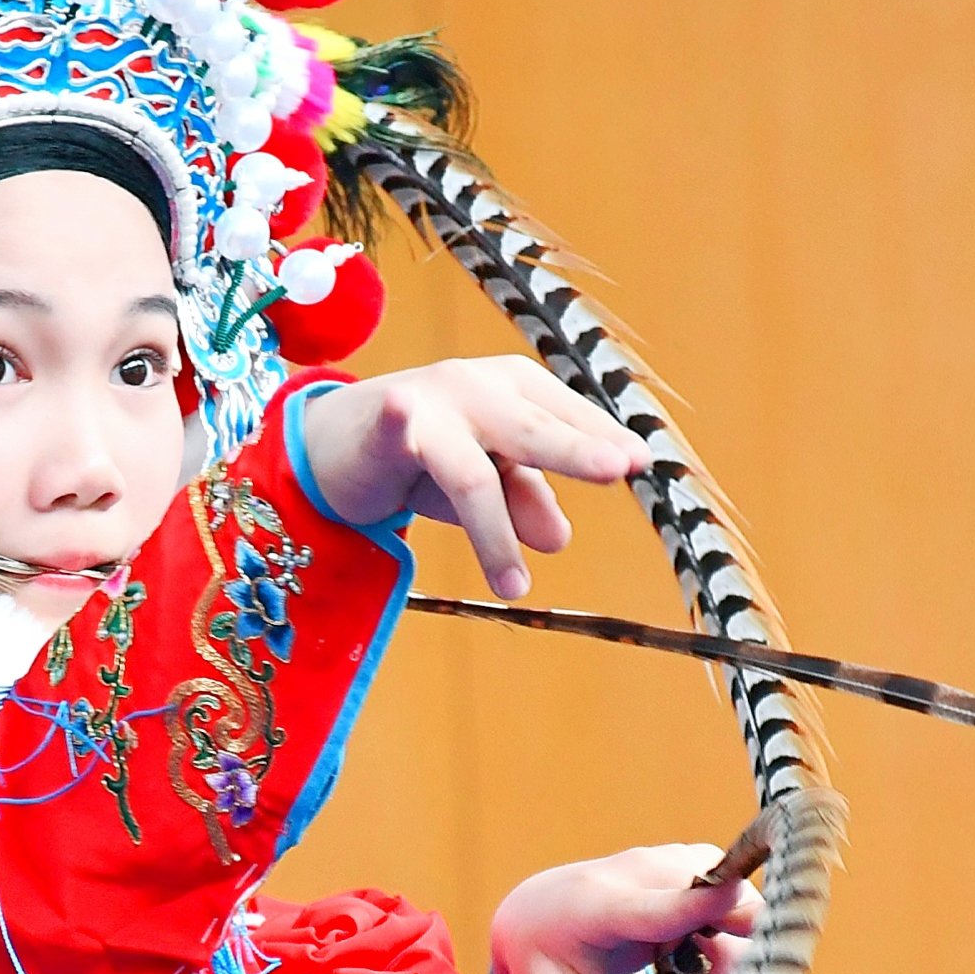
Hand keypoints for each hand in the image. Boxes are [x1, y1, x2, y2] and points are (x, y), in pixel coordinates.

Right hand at [295, 358, 648, 598]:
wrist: (335, 447)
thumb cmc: (422, 458)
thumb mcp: (484, 483)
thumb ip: (523, 499)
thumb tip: (557, 538)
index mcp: (516, 389)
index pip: (569, 416)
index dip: (601, 438)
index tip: (639, 463)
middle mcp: (479, 385)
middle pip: (536, 429)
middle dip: (576, 448)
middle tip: (619, 469)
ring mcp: (432, 400)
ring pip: (473, 473)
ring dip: (493, 535)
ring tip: (514, 588)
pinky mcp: (385, 420)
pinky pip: (401, 435)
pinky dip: (401, 429)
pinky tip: (399, 418)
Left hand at [490, 845, 762, 973]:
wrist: (550, 908)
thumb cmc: (546, 951)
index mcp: (603, 902)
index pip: (657, 903)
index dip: (696, 902)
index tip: (734, 899)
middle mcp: (651, 874)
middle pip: (725, 917)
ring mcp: (684, 870)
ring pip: (746, 924)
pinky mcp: (707, 880)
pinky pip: (745, 927)